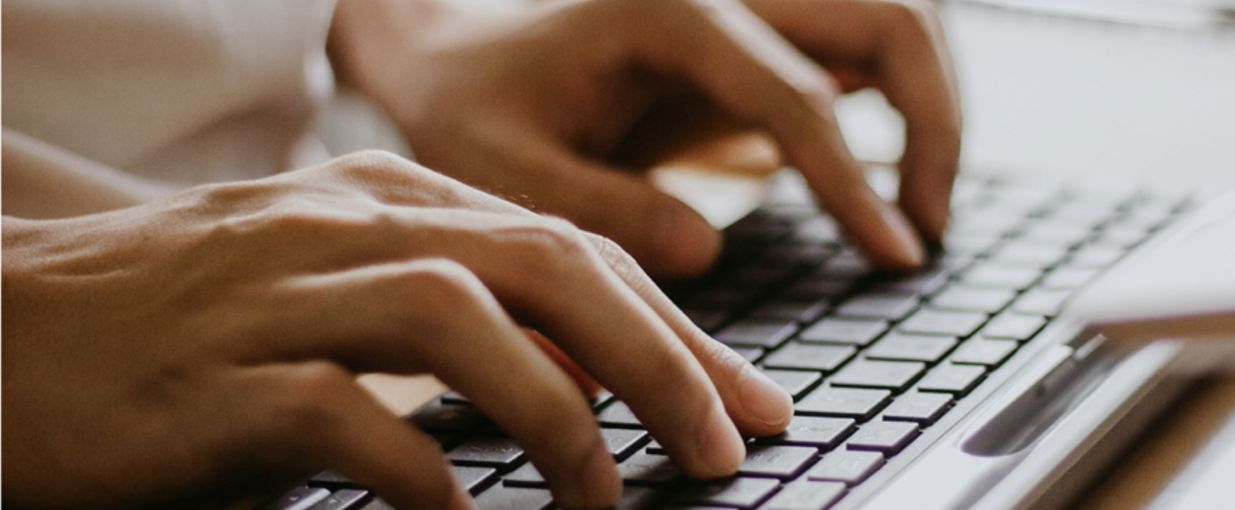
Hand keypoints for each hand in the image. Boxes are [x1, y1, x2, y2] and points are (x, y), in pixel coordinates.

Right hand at [1, 151, 790, 508]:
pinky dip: (420, 471)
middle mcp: (342, 226)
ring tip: (606, 496)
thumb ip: (451, 315)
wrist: (2, 329)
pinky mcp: (210, 382)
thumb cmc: (184, 324)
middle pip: (542, 263)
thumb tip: (584, 375)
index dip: (675, 326)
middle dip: (659, 356)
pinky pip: (340, 415)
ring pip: (458, 318)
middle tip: (728, 446)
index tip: (746, 403)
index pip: (567, 247)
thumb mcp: (335, 292)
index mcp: (384, 202)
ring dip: (559, 410)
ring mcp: (274, 295)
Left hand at [331, 0, 959, 277]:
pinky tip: (888, 176)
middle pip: (892, 15)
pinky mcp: (758, 27)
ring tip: (919, 211)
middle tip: (923, 232)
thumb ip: (602, 206)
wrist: (457, 53)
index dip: (854, 182)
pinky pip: (863, 42)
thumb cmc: (475, 107)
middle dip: (936, 121)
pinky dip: (901, 98)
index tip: (895, 254)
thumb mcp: (507, 167)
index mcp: (670, 12)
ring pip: (897, 17)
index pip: (797, 95)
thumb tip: (707, 248)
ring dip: (935, 103)